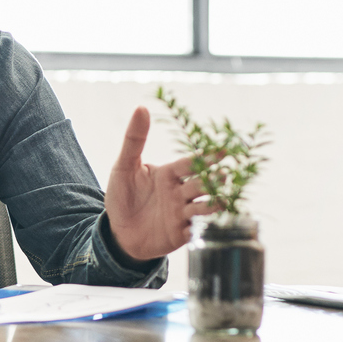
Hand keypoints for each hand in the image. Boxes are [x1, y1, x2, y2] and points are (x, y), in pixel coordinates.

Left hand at [104, 106, 214, 261]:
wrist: (118, 232)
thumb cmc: (123, 196)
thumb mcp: (124, 166)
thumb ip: (134, 139)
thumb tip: (141, 107)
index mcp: (169, 174)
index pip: (190, 163)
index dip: (206, 157)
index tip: (223, 150)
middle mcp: (180, 192)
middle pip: (201, 184)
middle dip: (213, 181)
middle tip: (224, 175)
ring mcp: (182, 213)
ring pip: (203, 207)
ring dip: (213, 204)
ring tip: (221, 200)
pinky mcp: (181, 234)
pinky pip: (195, 231)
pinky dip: (202, 229)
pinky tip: (206, 228)